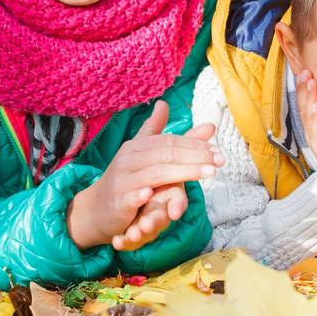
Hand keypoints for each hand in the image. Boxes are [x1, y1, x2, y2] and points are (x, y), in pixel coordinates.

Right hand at [66, 101, 222, 249]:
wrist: (96, 209)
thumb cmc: (126, 181)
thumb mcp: (144, 158)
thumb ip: (163, 136)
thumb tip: (171, 106)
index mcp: (136, 146)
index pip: (170, 141)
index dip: (195, 144)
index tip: (218, 150)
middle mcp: (128, 159)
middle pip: (167, 154)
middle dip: (196, 156)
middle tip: (220, 161)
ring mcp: (122, 179)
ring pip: (156, 173)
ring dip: (185, 172)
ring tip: (209, 173)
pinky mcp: (118, 201)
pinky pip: (132, 195)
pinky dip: (143, 193)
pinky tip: (156, 192)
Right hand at [295, 70, 316, 208]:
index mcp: (316, 127)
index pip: (308, 103)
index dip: (306, 87)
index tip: (307, 70)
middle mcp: (312, 131)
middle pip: (304, 104)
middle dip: (303, 86)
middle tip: (304, 69)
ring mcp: (316, 139)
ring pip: (307, 113)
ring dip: (307, 96)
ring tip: (308, 80)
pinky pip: (316, 130)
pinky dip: (314, 116)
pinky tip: (315, 105)